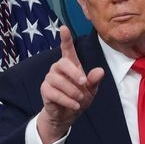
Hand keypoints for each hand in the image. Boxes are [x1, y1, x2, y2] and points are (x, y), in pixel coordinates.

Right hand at [36, 26, 103, 143]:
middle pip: (63, 63)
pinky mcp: (45, 90)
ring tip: (80, 100)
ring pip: (59, 81)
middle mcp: (58, 68)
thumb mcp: (91, 90)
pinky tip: (74, 105)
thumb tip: (100, 71)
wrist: (68, 115)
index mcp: (70, 64)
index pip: (66, 48)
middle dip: (75, 74)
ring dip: (73, 92)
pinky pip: (54, 93)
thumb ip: (94, 80)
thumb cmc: (79, 98)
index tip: (64, 28)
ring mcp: (50, 78)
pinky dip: (67, 100)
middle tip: (84, 84)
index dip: (65, 38)